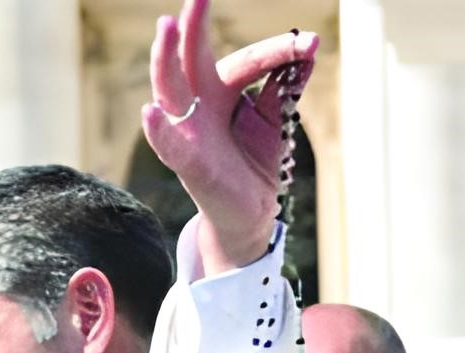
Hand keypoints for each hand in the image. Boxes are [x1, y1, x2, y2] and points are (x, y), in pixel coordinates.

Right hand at [142, 0, 318, 273]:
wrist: (252, 214)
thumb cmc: (256, 162)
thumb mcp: (274, 121)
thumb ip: (285, 87)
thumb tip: (310, 47)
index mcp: (221, 89)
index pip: (247, 60)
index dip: (278, 52)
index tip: (311, 43)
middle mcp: (199, 103)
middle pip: (192, 57)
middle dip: (194, 25)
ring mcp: (188, 130)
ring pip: (170, 88)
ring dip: (165, 58)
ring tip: (168, 28)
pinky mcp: (187, 163)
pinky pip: (168, 144)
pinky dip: (159, 129)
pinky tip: (153, 111)